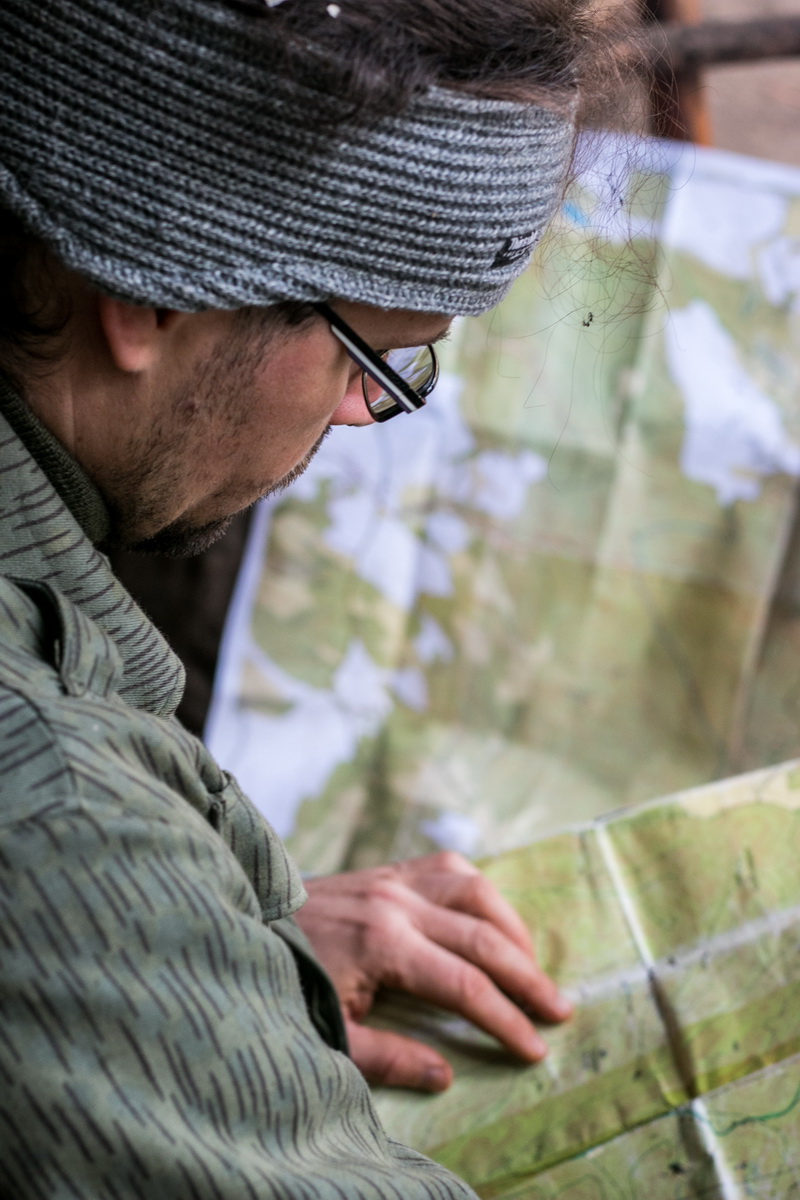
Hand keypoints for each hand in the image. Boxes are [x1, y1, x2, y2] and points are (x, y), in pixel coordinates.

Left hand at [295, 851, 572, 1092]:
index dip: (506, 1019)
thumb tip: (445, 1074)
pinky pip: (448, 866)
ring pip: (475, 889)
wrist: (244, 921)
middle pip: (483, 936)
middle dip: (527, 976)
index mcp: (383, 944)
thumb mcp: (330, 1033)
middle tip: (560, 1010)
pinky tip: (493, 917)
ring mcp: (392, 877)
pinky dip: (480, 889)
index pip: (465, 985)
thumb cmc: (285, 981)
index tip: (535, 1049)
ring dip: (513, 927)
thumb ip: (387, 1057)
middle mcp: (396, 902)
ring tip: (534, 965)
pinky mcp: (386, 867)